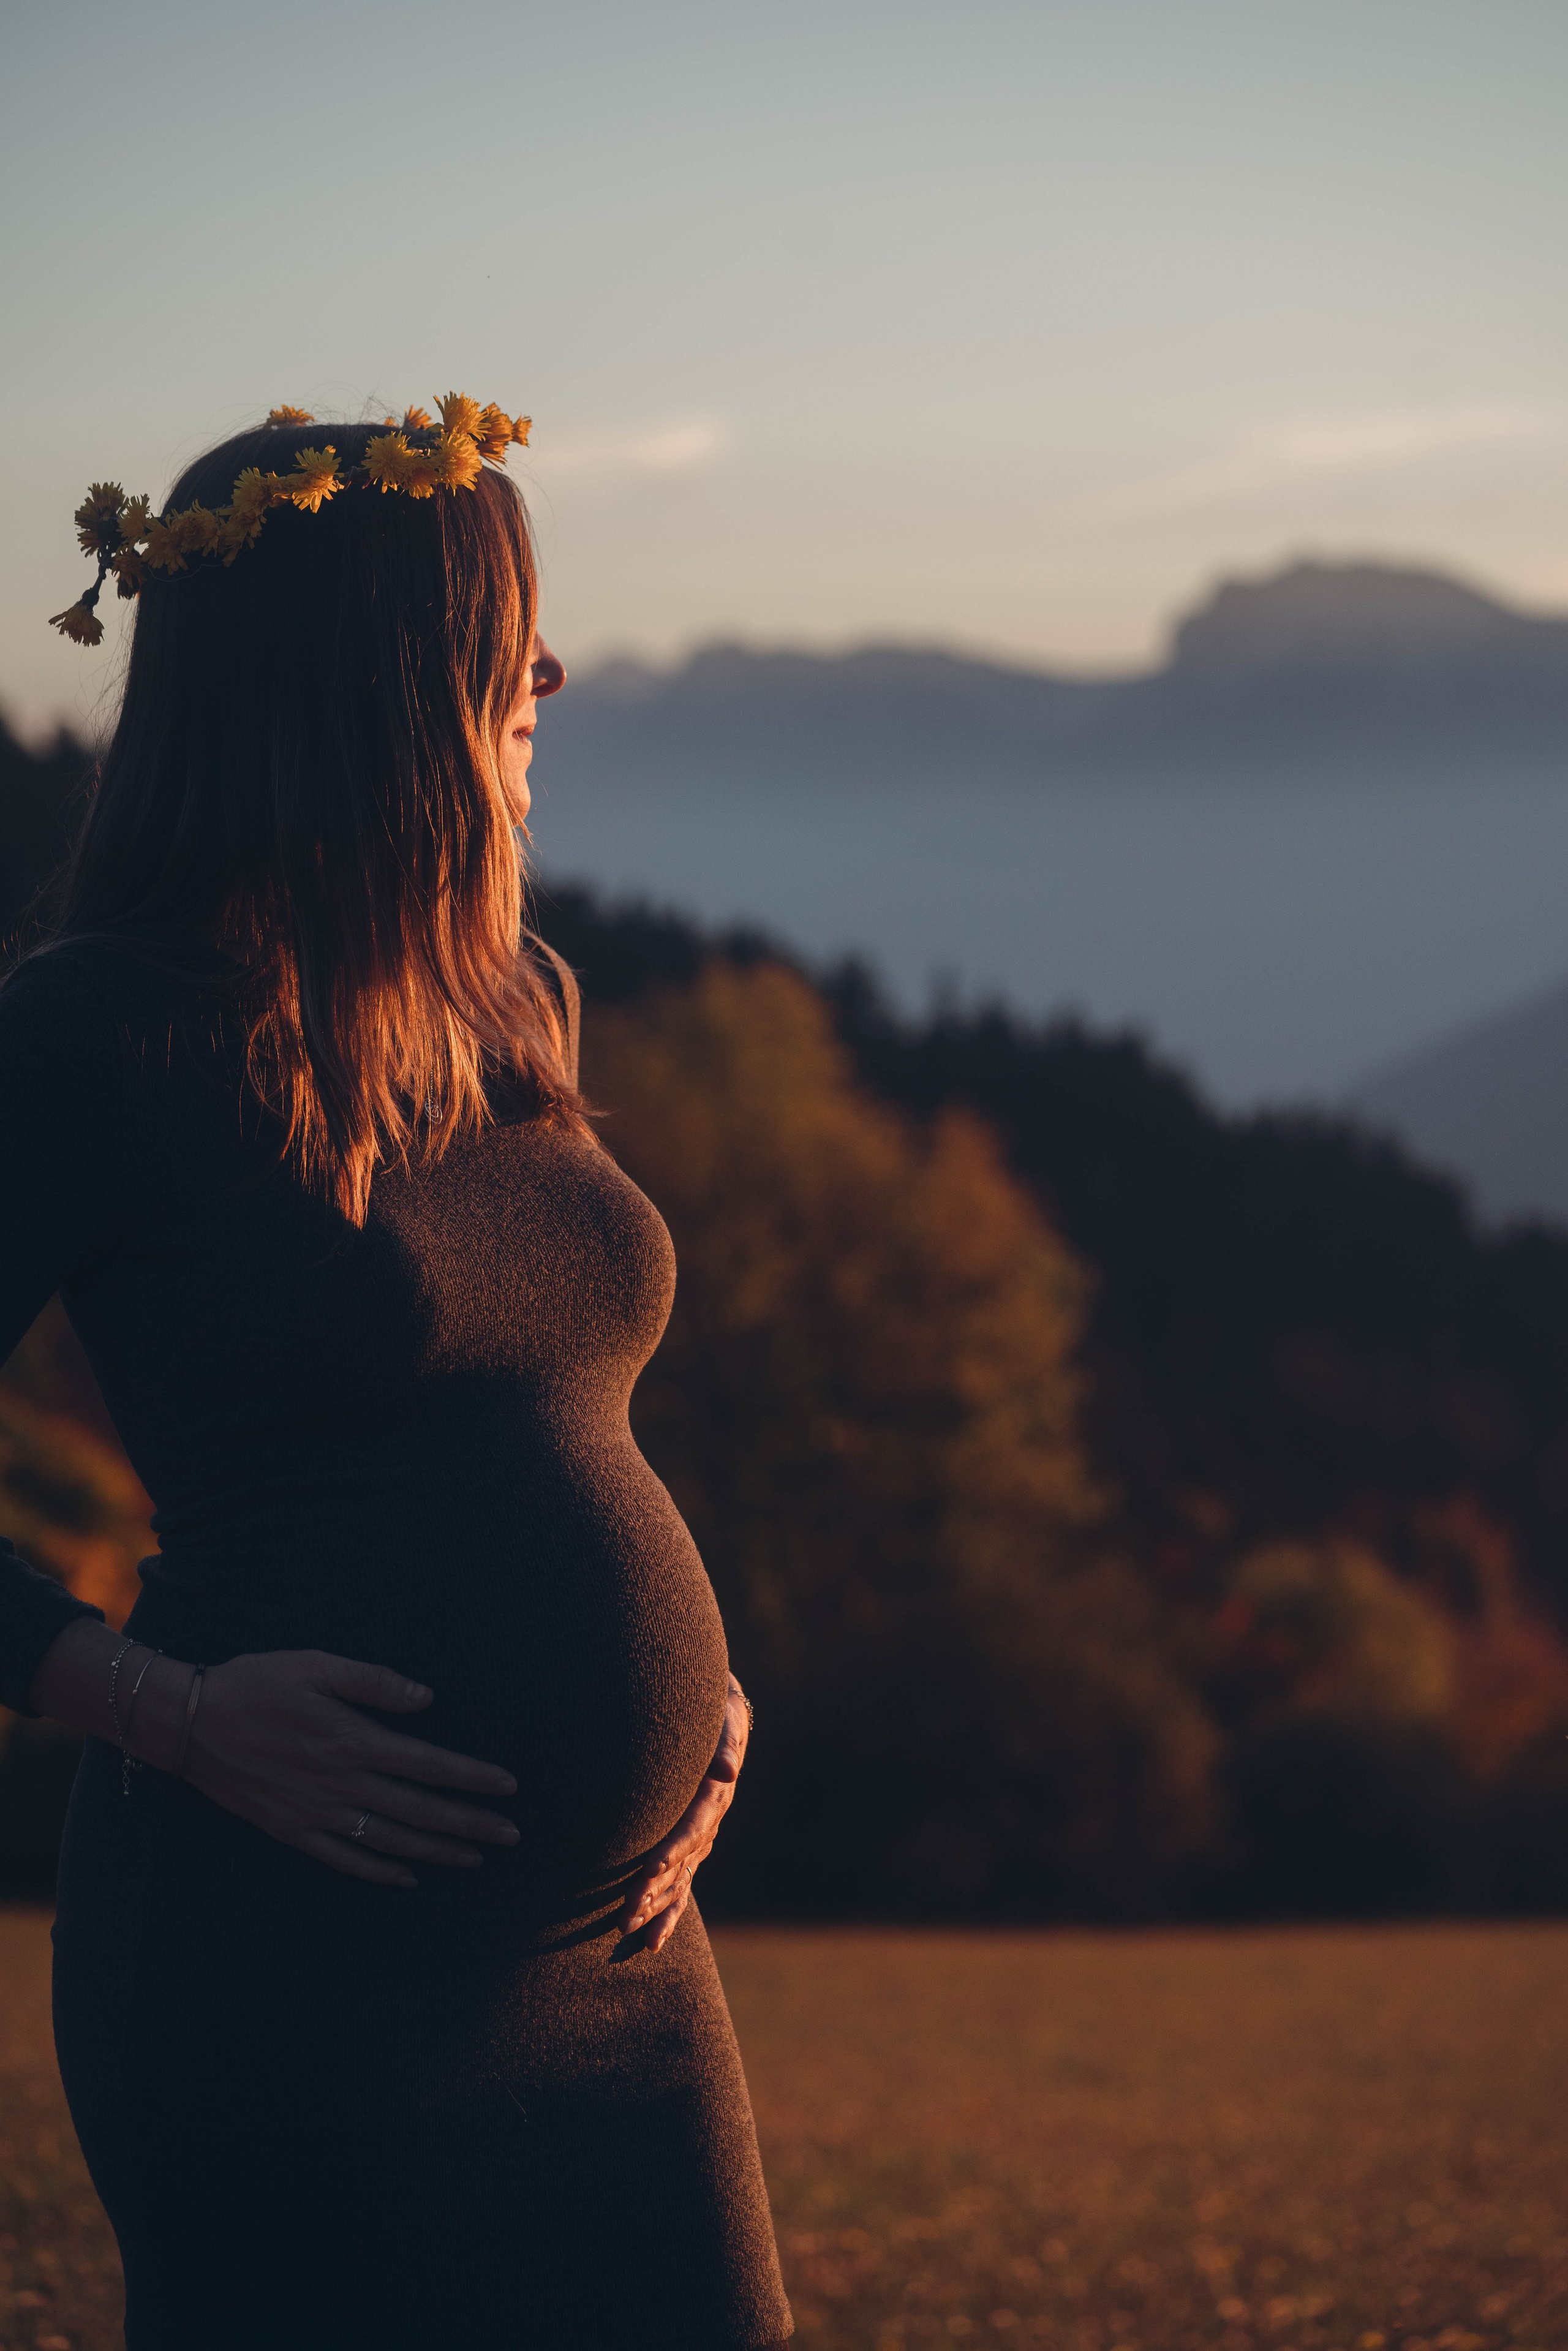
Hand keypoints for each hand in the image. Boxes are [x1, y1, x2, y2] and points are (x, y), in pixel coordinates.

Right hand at [136, 1648, 520, 1888]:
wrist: (189, 1723)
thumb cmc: (257, 1683)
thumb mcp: (317, 1666)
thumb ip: (374, 1682)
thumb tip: (426, 1699)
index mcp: (353, 1741)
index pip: (429, 1765)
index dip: (472, 1779)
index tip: (508, 1787)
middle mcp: (341, 1784)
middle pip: (420, 1811)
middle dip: (470, 1825)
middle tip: (511, 1836)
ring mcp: (316, 1813)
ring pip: (391, 1841)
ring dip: (437, 1852)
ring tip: (475, 1859)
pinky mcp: (292, 1830)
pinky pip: (345, 1859)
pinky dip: (380, 1872)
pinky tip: (407, 1878)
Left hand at [621, 1671, 750, 1950]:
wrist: (717, 1713)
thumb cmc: (715, 1709)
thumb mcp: (725, 1715)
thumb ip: (725, 1740)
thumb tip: (727, 1770)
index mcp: (716, 1794)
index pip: (695, 1825)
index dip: (674, 1847)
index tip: (650, 1866)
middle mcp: (710, 1823)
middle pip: (684, 1862)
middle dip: (655, 1888)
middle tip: (626, 1911)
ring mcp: (700, 1839)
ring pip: (679, 1880)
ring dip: (654, 1906)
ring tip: (626, 1928)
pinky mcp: (688, 1848)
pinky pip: (681, 1886)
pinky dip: (667, 1915)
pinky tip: (649, 1943)